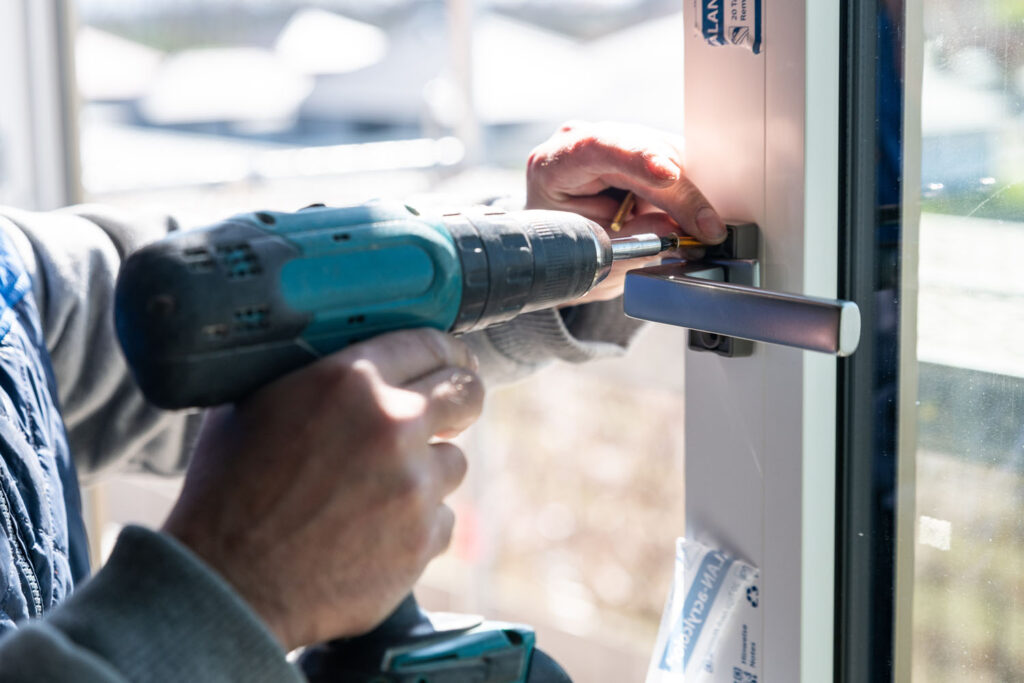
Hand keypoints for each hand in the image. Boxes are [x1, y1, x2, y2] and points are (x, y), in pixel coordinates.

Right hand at [162, 329, 483, 650]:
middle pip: (466, 393)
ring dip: (427, 472)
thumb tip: (344, 358)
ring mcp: (414, 484)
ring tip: (376, 492)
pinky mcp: (423, 538)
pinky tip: (373, 533)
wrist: (227, 584)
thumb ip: (312, 375)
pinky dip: (417, 526)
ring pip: (454, 462)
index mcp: (350, 380)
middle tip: (449, 415)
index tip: (453, 362)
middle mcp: (393, 424)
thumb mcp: (254, 403)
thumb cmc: (227, 492)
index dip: (445, 353)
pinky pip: (442, 519)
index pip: (429, 344)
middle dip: (460, 402)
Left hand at [526, 121, 724, 303]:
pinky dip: (688, 191)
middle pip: (644, 150)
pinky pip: (674, 160)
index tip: (668, 176)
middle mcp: (583, 140)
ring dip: (688, 193)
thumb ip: (629, 242)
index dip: (637, 158)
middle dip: (682, 191)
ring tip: (701, 229)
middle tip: (708, 229)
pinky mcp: (638, 149)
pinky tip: (696, 215)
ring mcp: (612, 141)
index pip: (598, 148)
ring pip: (667, 153)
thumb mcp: (592, 252)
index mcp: (554, 164)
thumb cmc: (568, 248)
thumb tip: (674, 230)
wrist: (562, 245)